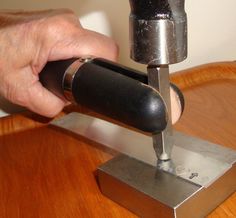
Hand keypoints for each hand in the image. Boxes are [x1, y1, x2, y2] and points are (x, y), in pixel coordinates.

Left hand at [0, 9, 117, 116]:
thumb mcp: (19, 88)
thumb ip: (47, 104)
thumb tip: (65, 106)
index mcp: (60, 36)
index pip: (107, 50)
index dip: (108, 68)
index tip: (100, 79)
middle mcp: (66, 22)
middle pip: (100, 48)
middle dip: (91, 67)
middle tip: (73, 77)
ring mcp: (63, 19)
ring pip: (90, 43)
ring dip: (81, 59)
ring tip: (62, 68)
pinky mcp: (59, 21)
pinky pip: (79, 38)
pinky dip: (73, 51)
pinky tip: (57, 59)